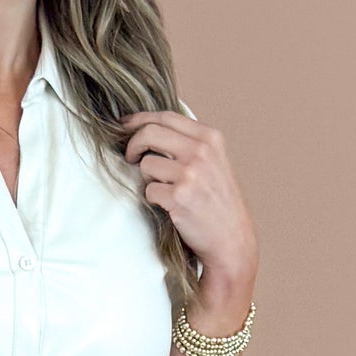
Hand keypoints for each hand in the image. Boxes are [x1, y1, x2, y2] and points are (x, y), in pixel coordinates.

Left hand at [117, 108, 258, 313]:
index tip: (125, 127)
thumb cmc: (218, 203)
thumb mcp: (213, 162)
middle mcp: (202, 151)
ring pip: (146, 164)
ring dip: (148, 179)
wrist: (231, 239)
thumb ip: (188, 143)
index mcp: (210, 138)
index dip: (139, 120)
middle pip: (149, 133)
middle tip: (129, 157)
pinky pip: (148, 190)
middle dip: (132, 145)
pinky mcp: (179, 196)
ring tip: (165, 190)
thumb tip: (148, 129)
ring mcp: (191, 173)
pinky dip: (153, 199)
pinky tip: (170, 207)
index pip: (165, 117)